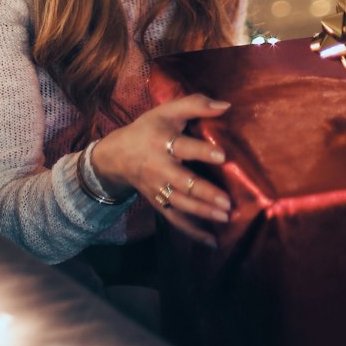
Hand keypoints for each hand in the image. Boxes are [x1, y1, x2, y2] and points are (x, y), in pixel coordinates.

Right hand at [89, 94, 231, 247]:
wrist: (117, 155)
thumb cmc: (150, 129)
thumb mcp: (167, 110)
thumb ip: (196, 104)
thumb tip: (227, 105)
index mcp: (162, 141)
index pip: (183, 147)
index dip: (202, 151)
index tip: (222, 155)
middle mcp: (159, 168)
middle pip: (182, 182)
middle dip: (204, 193)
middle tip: (227, 202)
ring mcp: (158, 189)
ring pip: (180, 204)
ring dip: (202, 212)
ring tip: (225, 217)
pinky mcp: (158, 203)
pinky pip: (175, 220)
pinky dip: (193, 232)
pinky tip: (212, 241)